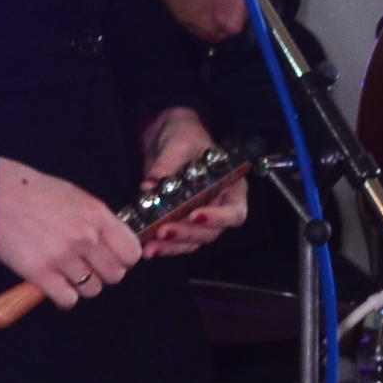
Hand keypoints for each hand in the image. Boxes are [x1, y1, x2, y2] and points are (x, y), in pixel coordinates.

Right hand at [0, 157, 138, 309]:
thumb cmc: (30, 190)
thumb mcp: (72, 195)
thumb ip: (94, 219)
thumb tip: (110, 241)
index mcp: (96, 215)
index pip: (131, 253)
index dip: (123, 258)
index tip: (111, 257)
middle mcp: (85, 237)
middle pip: (115, 275)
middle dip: (102, 273)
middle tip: (85, 265)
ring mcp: (63, 257)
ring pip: (92, 290)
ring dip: (81, 285)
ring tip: (65, 271)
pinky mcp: (40, 274)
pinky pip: (68, 300)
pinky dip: (62, 296)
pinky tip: (52, 283)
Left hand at [135, 106, 247, 255]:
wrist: (166, 136)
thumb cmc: (184, 134)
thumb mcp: (179, 143)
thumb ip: (168, 163)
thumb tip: (150, 184)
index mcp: (230, 186)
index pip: (235, 211)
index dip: (218, 218)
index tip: (195, 215)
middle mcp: (218, 206)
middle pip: (211, 231)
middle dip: (187, 234)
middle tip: (163, 231)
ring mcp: (199, 217)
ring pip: (193, 241)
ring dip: (172, 247)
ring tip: (150, 247)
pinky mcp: (179, 221)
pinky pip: (176, 241)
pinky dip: (163, 247)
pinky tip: (147, 247)